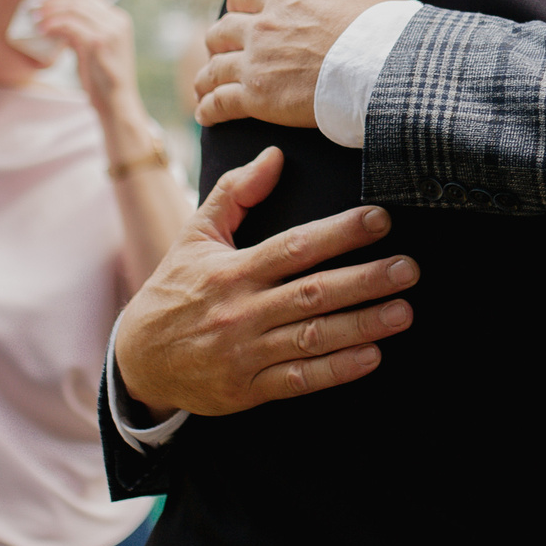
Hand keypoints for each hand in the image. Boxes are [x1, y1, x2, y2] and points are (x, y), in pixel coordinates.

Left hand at [28, 0, 140, 120]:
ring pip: (74, 7)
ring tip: (36, 19)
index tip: (44, 0)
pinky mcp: (99, 42)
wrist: (116, 103)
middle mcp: (117, 20)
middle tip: (36, 9)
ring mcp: (110, 30)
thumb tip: (57, 19)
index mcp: (118, 19)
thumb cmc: (102, 79)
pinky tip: (43, 31)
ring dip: (51, 11)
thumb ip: (80, 31)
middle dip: (54, 0)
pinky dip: (53, 24)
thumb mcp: (92, 48)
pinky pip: (71, 25)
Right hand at [117, 146, 417, 414]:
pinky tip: (372, 356)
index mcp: (233, 270)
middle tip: (408, 268)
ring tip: (404, 311)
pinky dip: (336, 370)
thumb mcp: (195, 236)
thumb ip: (235, 193)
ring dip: (361, 325)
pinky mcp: (248, 389)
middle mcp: (242, 311)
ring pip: (312, 338)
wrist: (138, 359)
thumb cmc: (176, 289)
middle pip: (312, 293)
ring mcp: (246, 353)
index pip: (294, 247)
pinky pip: (299, 381)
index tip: (380, 219)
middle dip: (365, 280)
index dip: (339, 232)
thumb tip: (275, 155)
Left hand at [194, 0, 409, 129]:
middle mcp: (262, 29)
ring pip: (214, 69)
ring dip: (207, 77)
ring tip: (204, 87)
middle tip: (220, 51)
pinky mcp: (258, 98)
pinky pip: (220, 103)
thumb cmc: (379, 23)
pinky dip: (208, 110)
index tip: (239, 11)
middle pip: (222, 31)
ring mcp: (256, 64)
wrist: (379, 67)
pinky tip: (205, 116)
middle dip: (218, 41)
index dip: (239, 3)